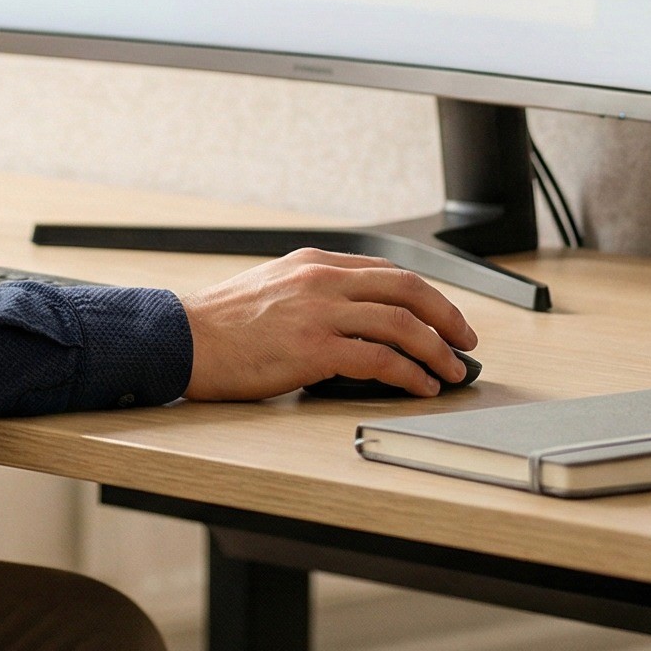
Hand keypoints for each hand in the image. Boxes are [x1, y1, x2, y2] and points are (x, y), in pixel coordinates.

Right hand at [181, 249, 477, 400]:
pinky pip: (380, 359)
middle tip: (466, 341)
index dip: (425, 295)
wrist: (184, 339)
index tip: (443, 316)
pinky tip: (420, 386)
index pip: (387, 271)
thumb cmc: (221, 324)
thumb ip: (312, 292)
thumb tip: (353, 316)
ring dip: (436, 349)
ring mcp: (319, 313)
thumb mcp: (271, 287)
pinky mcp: (314, 349)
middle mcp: (321, 281)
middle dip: (446, 316)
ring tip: (452, 371)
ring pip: (401, 323)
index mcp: (313, 264)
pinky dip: (409, 374)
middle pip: (406, 288)